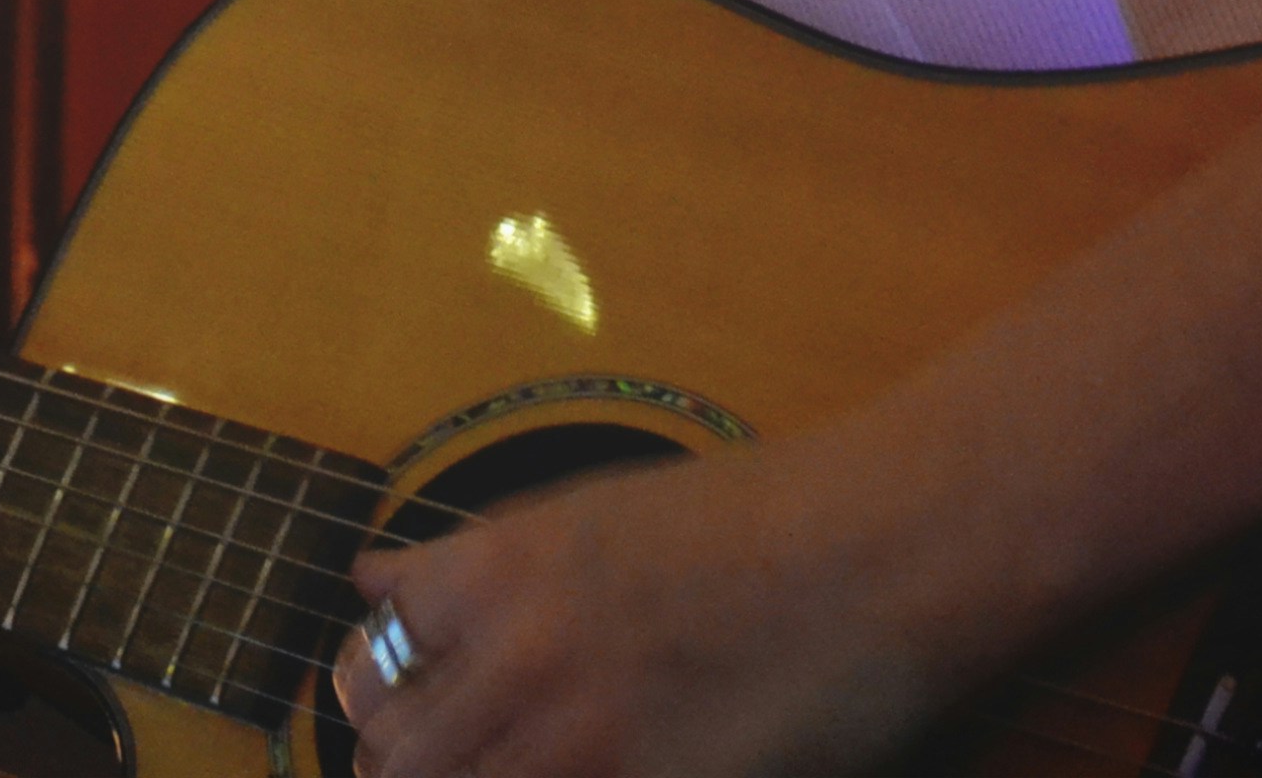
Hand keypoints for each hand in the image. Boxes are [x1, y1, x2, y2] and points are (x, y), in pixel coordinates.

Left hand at [328, 438, 959, 777]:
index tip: (405, 712)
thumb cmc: (761, 516)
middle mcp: (520, 657)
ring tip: (543, 757)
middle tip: (458, 761)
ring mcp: (585, 741)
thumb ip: (480, 565)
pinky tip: (623, 763)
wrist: (891, 543)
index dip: (381, 697)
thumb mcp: (595, 510)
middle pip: (396, 759)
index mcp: (497, 568)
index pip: (370, 664)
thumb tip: (376, 585)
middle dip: (412, 767)